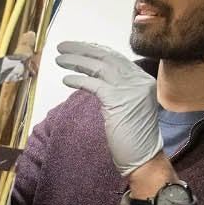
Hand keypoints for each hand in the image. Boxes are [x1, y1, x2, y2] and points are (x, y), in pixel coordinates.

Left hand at [54, 41, 162, 174]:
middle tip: (62, 46)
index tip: (79, 47)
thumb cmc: (134, 137)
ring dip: (76, 60)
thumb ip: (119, 89)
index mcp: (143, 79)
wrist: (144, 158)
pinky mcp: (118, 100)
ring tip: (59, 59)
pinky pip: (93, 83)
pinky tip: (66, 79)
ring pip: (98, 66)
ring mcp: (130, 89)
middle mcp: (139, 80)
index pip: (116, 57)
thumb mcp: (130, 105)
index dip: (95, 50)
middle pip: (106, 56)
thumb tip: (96, 77)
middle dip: (82, 49)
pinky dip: (77, 79)